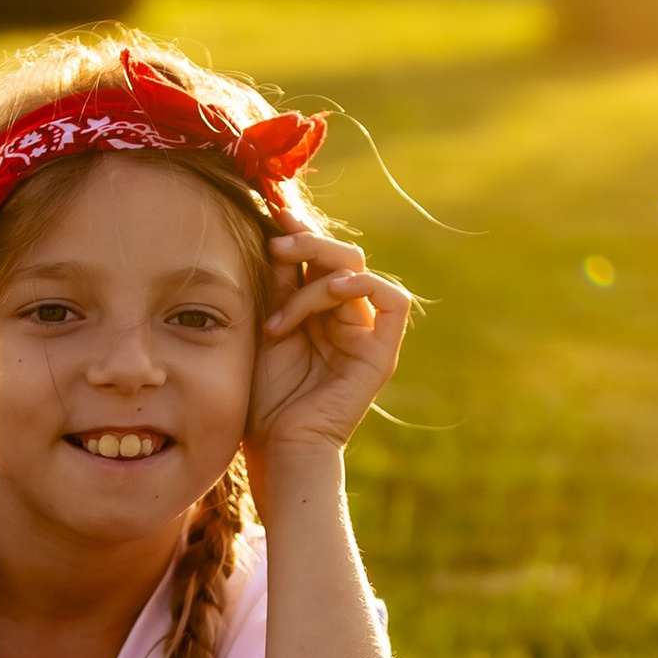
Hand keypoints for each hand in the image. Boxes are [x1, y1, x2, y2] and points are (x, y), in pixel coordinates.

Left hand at [249, 230, 410, 460]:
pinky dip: (364, 286)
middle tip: (276, 245)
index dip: (300, 231)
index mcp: (318, 312)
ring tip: (285, 301)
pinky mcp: (382, 353)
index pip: (318, 258)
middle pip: (341, 257)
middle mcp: (345, 318)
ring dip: (319, 274)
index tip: (272, 212)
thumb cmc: (264, 395)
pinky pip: (393, 302)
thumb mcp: (266, 325)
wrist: (276, 445)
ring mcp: (366, 334)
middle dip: (307, 243)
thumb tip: (277, 232)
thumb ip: (276, 284)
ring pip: (357, 272)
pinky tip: (333, 291)